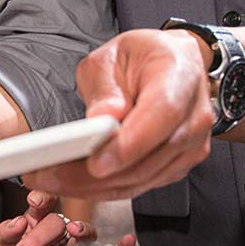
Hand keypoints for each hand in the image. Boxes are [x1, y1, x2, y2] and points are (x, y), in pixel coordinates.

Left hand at [0, 191, 88, 245]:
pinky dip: (87, 238)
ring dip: (77, 227)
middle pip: (55, 220)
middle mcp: (50, 234)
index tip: (34, 200)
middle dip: (39, 235)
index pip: (41, 203)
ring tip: (73, 230)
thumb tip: (17, 221)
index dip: (41, 198)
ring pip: (77, 230)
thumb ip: (4, 233)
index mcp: (31, 224)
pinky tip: (79, 238)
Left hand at [23, 27, 212, 200]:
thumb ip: (105, 87)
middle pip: (149, 158)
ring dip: (94, 187)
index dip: (130, 143)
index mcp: (179, 76)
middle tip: (50, 175)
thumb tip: (102, 117)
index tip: (96, 163)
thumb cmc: (144, 57)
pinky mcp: (178, 165)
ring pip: (142, 180)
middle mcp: (193, 115)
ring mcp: (191, 145)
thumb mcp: (112, 56)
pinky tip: (75, 183)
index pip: (162, 114)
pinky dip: (106, 188)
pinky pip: (141, 185)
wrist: (177, 64)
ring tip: (52, 180)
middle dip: (96, 176)